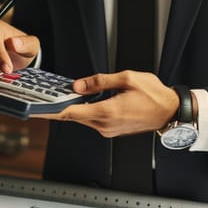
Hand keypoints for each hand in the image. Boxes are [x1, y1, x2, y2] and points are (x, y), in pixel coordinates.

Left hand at [35, 71, 178, 137]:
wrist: (171, 111)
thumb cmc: (154, 95)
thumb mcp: (126, 78)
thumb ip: (99, 81)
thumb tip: (78, 85)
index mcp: (107, 112)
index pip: (71, 113)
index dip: (51, 111)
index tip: (36, 110)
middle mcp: (105, 125)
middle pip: (73, 116)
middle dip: (58, 107)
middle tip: (43, 97)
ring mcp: (108, 129)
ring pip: (83, 118)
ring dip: (72, 108)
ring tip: (60, 96)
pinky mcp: (112, 129)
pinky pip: (92, 119)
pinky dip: (84, 111)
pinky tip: (80, 101)